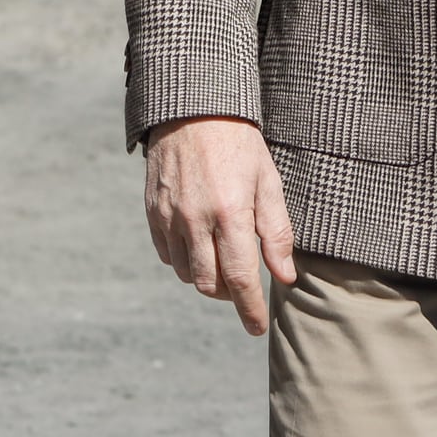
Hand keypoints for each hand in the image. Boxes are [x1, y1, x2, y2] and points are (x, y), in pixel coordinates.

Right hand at [142, 115, 297, 333]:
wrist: (192, 108)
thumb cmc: (239, 145)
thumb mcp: (268, 182)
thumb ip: (276, 232)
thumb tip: (284, 276)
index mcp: (230, 213)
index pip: (239, 279)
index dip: (249, 309)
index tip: (257, 328)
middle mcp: (195, 219)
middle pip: (209, 284)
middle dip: (229, 294)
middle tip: (243, 285)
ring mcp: (169, 215)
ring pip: (186, 273)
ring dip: (206, 277)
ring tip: (221, 259)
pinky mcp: (152, 209)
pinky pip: (166, 253)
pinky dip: (183, 259)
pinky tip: (198, 244)